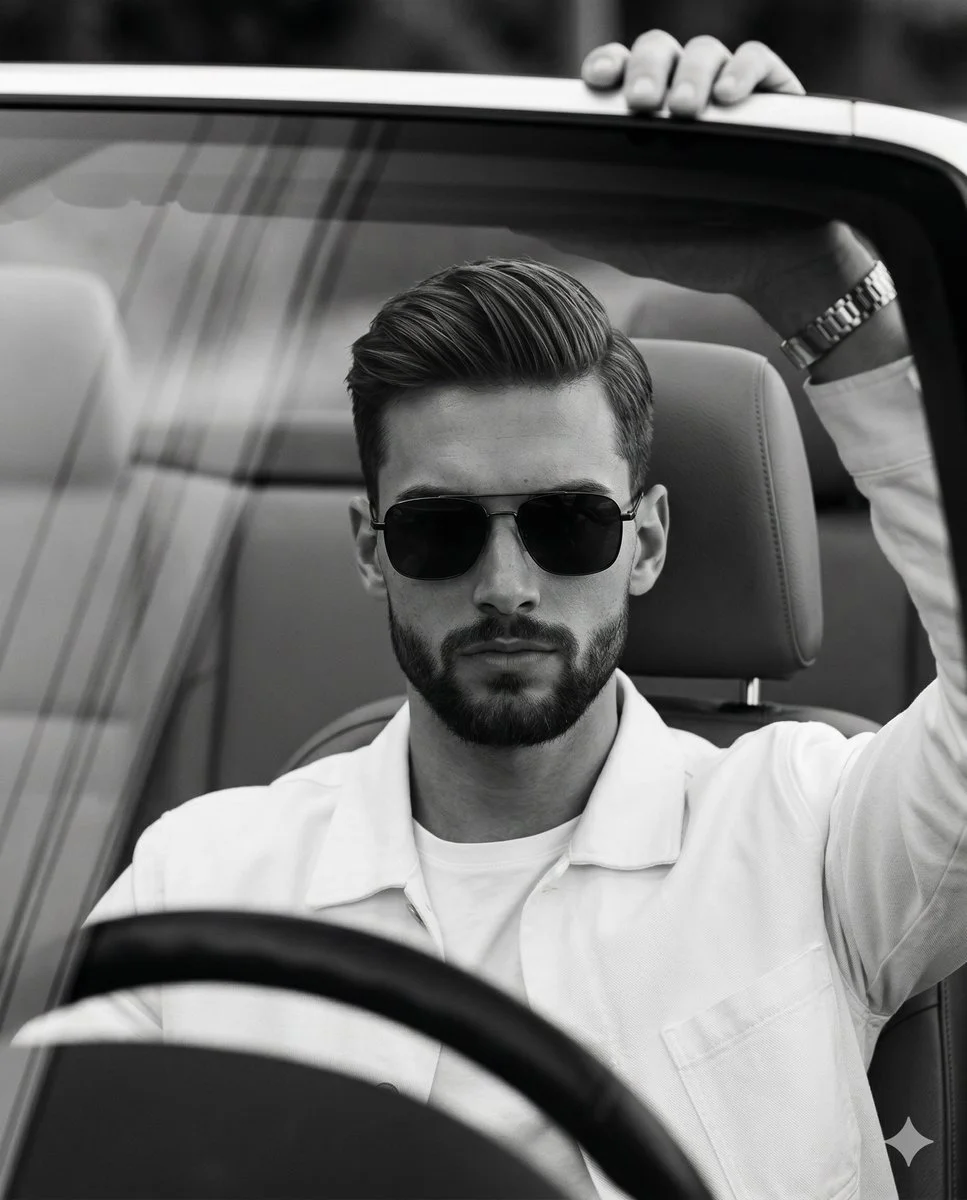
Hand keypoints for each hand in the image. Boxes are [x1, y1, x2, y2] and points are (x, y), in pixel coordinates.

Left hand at [516, 31, 873, 318]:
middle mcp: (686, 97)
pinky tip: (730, 101)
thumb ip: (578, 224)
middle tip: (639, 104)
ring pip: (706, 51)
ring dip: (691, 75)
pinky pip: (760, 62)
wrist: (772, 271)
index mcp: (648, 122)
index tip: (596, 80)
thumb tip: (514, 216)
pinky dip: (743, 73)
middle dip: (645, 69)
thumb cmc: (702, 251)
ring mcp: (732, 95)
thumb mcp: (631, 242)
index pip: (620, 75)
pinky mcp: (780, 100)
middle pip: (658, 51)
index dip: (607, 67)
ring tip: (686, 111)